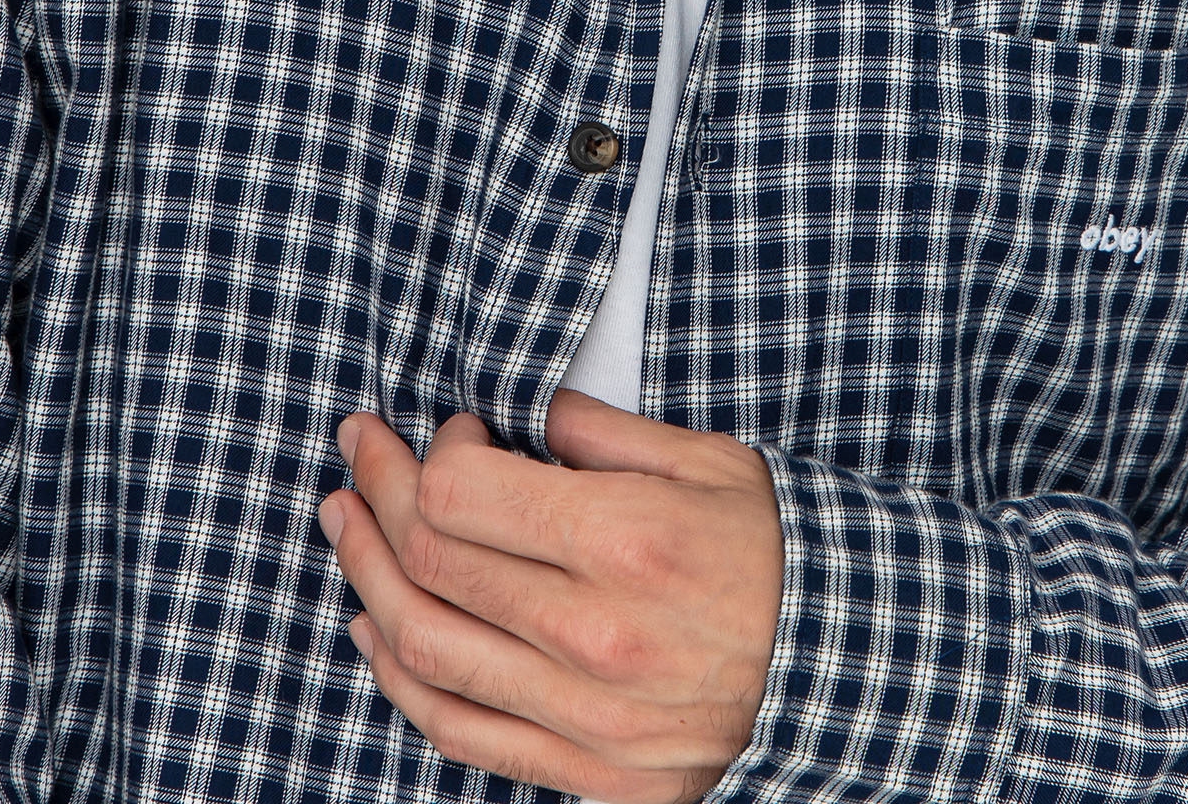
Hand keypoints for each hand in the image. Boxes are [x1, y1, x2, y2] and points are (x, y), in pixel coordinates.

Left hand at [318, 388, 784, 801]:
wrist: (842, 670)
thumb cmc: (775, 552)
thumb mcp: (708, 461)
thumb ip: (605, 434)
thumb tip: (529, 419)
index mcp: (621, 541)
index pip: (460, 497)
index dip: (431, 454)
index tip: (451, 431)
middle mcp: (589, 633)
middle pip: (430, 563)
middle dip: (378, 493)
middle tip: (361, 452)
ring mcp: (582, 714)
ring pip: (425, 648)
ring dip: (367, 579)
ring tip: (346, 526)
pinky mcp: (585, 773)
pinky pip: (460, 729)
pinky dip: (401, 679)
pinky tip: (376, 632)